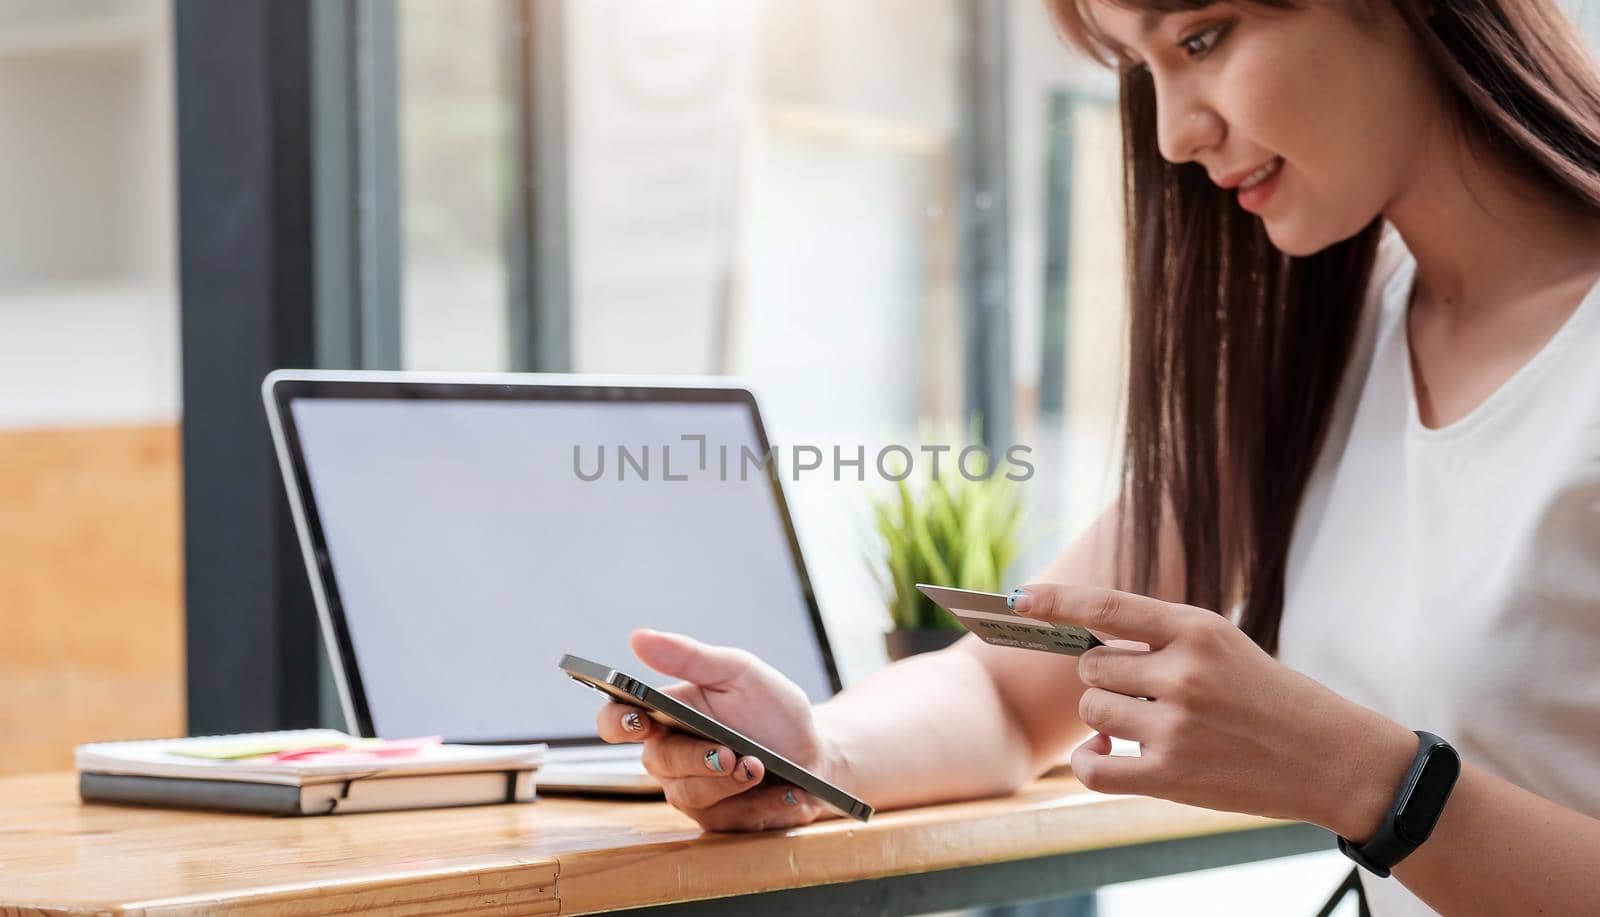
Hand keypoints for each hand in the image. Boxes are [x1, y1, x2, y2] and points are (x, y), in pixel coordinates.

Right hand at [594, 629, 840, 831]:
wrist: (815, 752)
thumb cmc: (772, 709)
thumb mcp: (739, 672)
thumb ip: (690, 657)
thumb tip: (638, 638)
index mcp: (665, 715)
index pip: (618, 721)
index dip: (618, 722)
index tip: (640, 719)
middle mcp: (671, 755)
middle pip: (657, 762)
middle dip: (695, 757)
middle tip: (728, 752)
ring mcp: (691, 790)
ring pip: (689, 794)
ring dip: (728, 782)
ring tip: (760, 766)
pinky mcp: (717, 820)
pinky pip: (725, 819)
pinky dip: (759, 803)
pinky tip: (784, 790)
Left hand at [1008, 583, 1415, 839]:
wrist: (1330, 757)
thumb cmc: (1268, 696)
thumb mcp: (1222, 644)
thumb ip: (1158, 638)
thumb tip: (1082, 644)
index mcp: (1196, 629)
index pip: (1106, 606)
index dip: (1056, 600)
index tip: (1019, 599)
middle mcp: (1183, 672)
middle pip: (1091, 665)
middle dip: (1106, 676)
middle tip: (1145, 689)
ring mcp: (1176, 725)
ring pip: (1092, 708)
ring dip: (1107, 717)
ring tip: (1148, 722)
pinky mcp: (1172, 775)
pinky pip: (1092, 766)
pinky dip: (1089, 760)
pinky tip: (1108, 754)